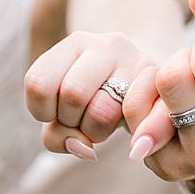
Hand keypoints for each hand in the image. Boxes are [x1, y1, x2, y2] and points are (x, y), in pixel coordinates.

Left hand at [24, 31, 153, 161]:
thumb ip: (58, 137)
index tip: (57, 113)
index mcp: (72, 44)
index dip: (43, 111)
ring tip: (103, 124)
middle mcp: (103, 44)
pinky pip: (132, 119)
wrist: (148, 83)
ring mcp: (133, 58)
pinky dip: (122, 134)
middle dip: (73, 122)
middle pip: (72, 95)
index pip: (39, 83)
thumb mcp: (65, 115)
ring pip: (102, 110)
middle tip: (83, 121)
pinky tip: (125, 128)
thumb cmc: (95, 102)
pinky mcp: (156, 79)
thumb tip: (85, 149)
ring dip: (97, 132)